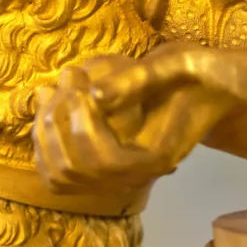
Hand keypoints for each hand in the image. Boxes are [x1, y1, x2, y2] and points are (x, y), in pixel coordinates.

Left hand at [34, 43, 246, 206]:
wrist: (203, 93)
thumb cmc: (192, 74)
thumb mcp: (174, 65)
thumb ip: (137, 80)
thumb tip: (95, 96)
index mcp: (155, 160)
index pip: (105, 160)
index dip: (81, 121)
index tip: (78, 80)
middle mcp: (133, 180)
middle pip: (73, 169)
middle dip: (57, 120)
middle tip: (66, 76)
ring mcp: (113, 181)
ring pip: (58, 175)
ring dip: (45, 131)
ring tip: (49, 89)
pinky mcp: (98, 173)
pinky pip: (56, 175)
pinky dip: (43, 145)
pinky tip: (46, 109)